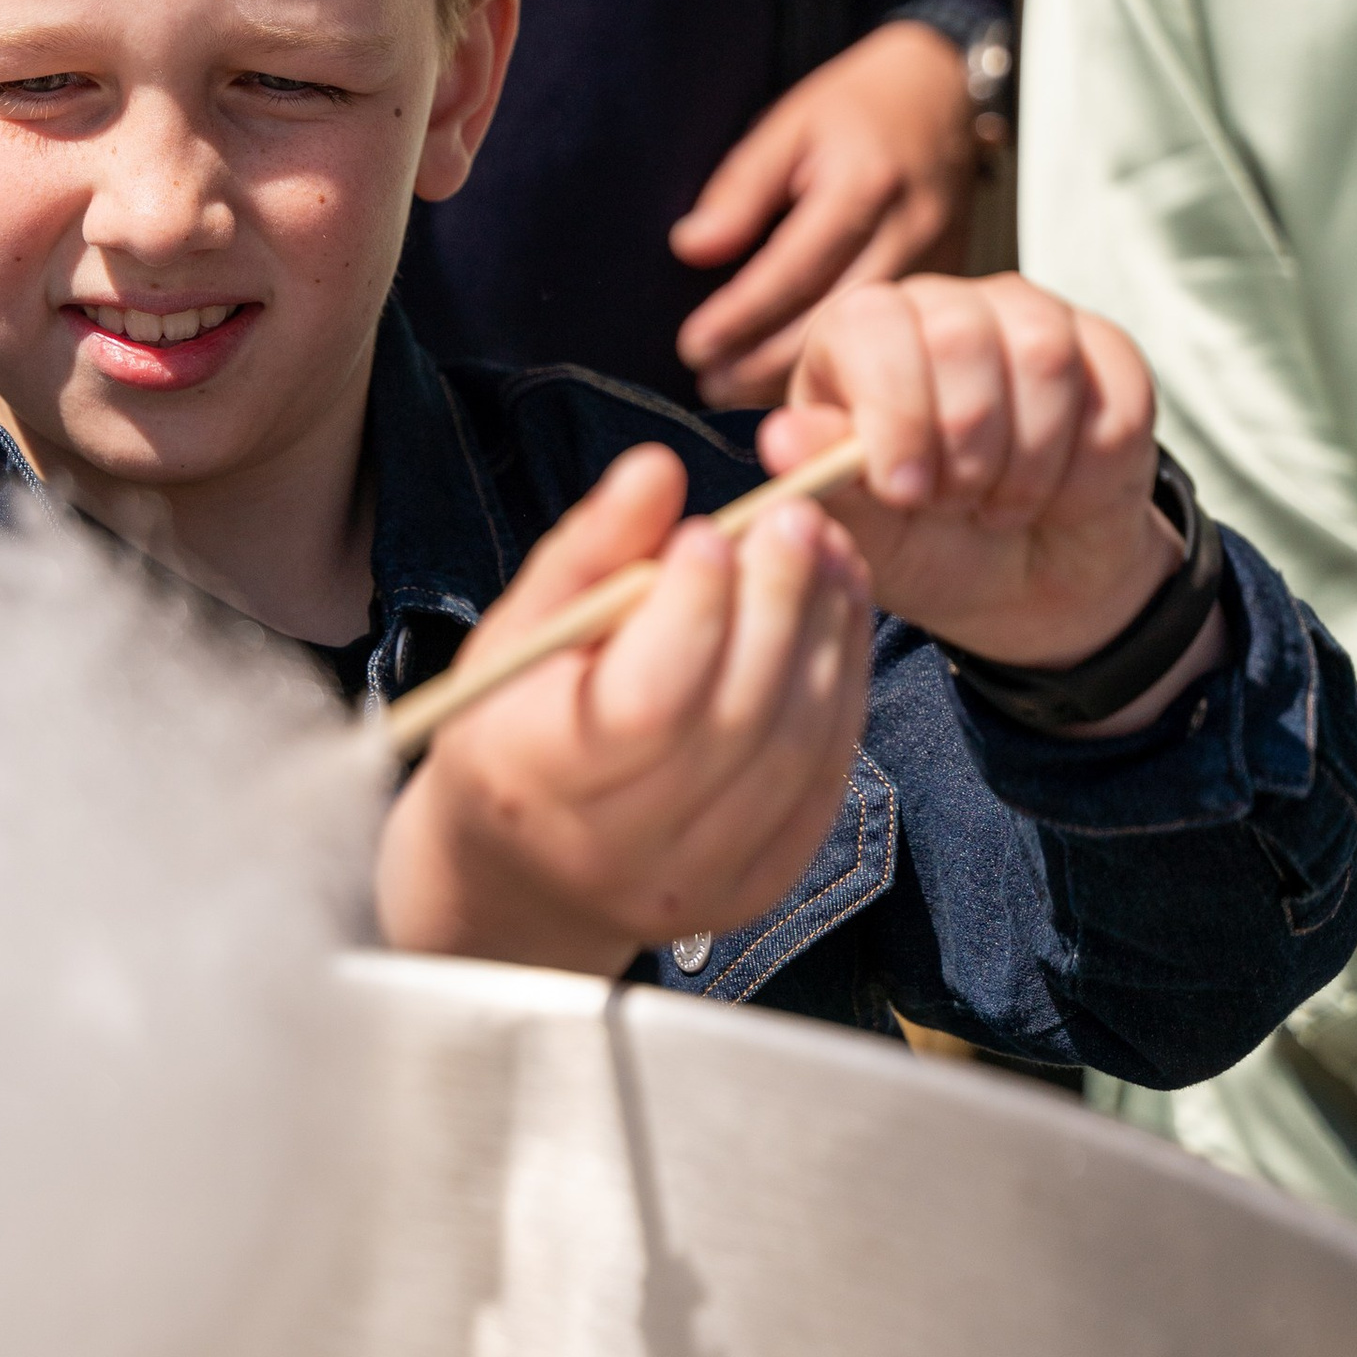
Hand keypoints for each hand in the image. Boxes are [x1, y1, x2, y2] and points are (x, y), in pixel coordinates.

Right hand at [376, 440, 875, 975]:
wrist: (523, 872)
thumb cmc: (514, 725)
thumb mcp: (523, 630)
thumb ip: (590, 548)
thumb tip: (658, 468)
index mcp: (539, 778)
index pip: (646, 702)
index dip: (692, 612)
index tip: (714, 531)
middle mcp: (620, 849)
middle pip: (735, 722)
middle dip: (778, 605)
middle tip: (800, 520)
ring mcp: (700, 881)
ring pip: (795, 749)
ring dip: (826, 639)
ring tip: (830, 554)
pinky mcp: (759, 888)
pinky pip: (823, 778)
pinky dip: (842, 690)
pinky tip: (838, 619)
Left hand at [671, 21, 977, 406]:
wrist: (944, 95)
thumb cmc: (857, 109)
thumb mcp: (789, 126)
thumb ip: (742, 188)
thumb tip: (692, 248)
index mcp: (864, 183)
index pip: (793, 268)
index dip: (739, 315)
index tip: (693, 346)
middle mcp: (909, 229)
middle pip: (831, 316)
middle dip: (762, 363)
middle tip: (707, 383)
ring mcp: (940, 261)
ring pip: (867, 343)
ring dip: (798, 375)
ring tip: (737, 391)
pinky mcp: (951, 282)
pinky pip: (894, 340)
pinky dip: (842, 367)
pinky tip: (796, 380)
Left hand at [761, 273, 1186, 683]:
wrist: (1022, 580)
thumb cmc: (924, 544)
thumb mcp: (867, 534)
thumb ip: (826, 482)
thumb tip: (781, 439)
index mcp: (859, 336)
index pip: (871, 325)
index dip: (893, 411)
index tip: (904, 490)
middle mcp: (940, 307)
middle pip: (961, 334)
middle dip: (964, 447)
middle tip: (955, 502)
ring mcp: (1028, 316)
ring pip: (1043, 355)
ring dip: (1026, 464)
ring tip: (998, 504)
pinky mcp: (1104, 349)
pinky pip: (1113, 397)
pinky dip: (1085, 475)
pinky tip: (1057, 495)